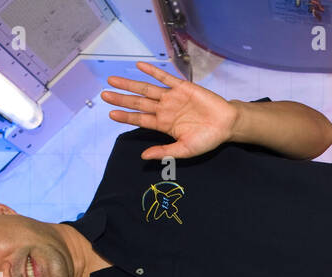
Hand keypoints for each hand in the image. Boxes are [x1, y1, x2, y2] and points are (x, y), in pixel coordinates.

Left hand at [102, 62, 238, 159]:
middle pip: (138, 103)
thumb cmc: (207, 139)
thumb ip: (165, 152)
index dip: (126, 116)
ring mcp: (172, 97)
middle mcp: (165, 109)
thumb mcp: (185, 150)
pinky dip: (152, 71)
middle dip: (122, 98)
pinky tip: (139, 66)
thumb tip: (144, 156)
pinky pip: (165, 77)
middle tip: (104, 95)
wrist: (227, 124)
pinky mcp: (182, 87)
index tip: (111, 113)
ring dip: (130, 84)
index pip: (140, 119)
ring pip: (147, 89)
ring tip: (113, 80)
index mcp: (164, 124)